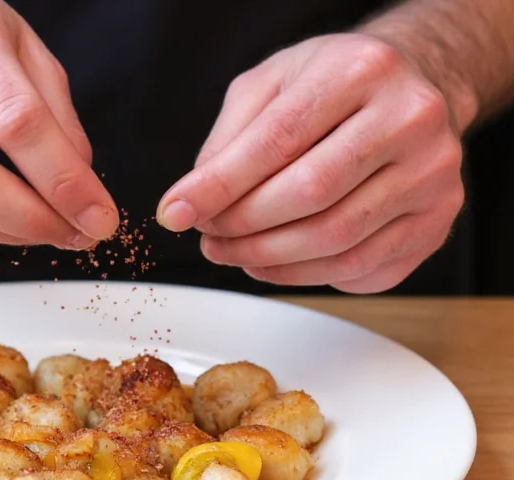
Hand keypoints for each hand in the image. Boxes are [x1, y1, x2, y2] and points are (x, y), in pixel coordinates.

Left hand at [157, 34, 465, 292]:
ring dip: (268, 259)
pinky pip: (360, 267)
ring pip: (335, 240)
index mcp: (360, 71)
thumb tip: (193, 202)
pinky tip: (274, 263)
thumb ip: (228, 138)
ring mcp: (432, 174)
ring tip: (232, 252)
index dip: (218, 186)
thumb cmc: (334, 85)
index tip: (176, 213)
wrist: (414, 88)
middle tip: (209, 237)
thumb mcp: (271, 84)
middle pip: (309, 195)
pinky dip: (304, 275)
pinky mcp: (437, 221)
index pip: (277, 141)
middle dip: (242, 227)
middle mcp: (408, 119)